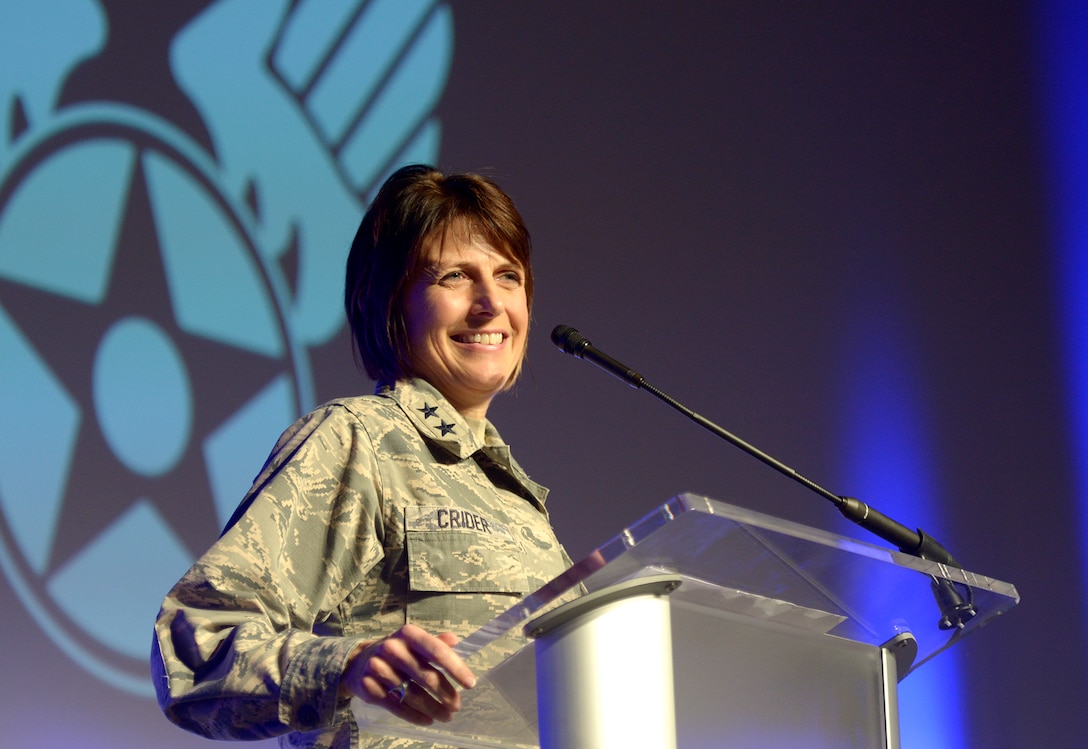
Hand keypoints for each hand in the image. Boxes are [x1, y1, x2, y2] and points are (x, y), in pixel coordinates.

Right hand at [340, 624, 475, 725]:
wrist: (357, 663)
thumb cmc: (395, 651)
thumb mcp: (413, 641)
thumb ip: (435, 642)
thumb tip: (457, 640)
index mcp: (408, 634)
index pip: (436, 651)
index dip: (455, 668)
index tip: (470, 683)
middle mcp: (392, 648)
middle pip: (426, 676)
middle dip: (446, 694)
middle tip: (458, 705)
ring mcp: (379, 668)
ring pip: (412, 695)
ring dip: (433, 708)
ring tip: (447, 716)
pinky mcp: (369, 688)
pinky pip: (397, 706)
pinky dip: (415, 716)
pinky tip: (428, 720)